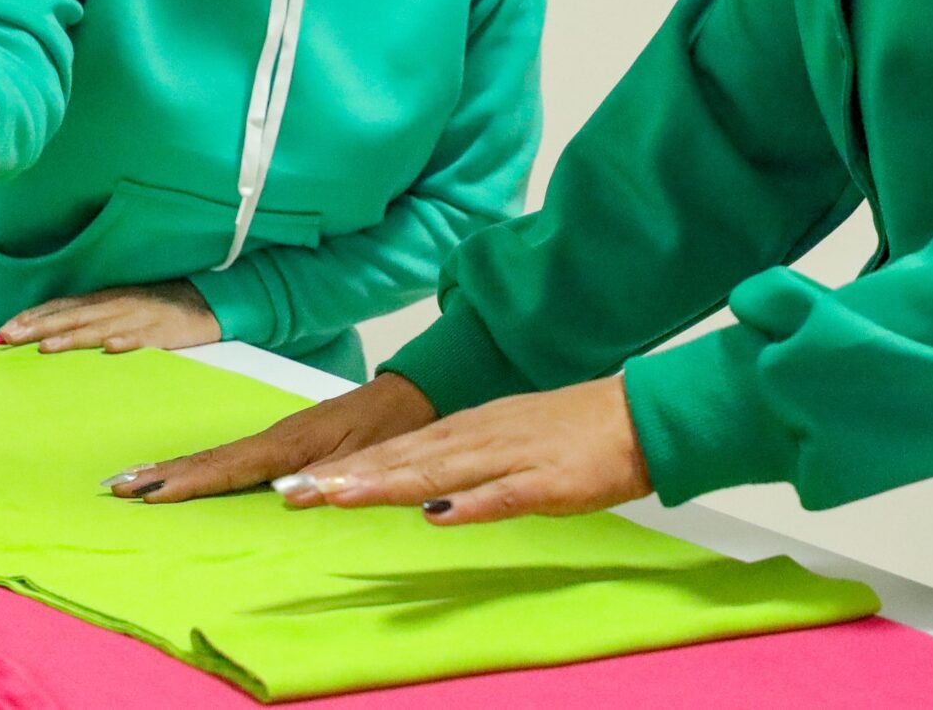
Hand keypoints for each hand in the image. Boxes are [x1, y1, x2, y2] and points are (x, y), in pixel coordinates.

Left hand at [0, 280, 219, 354]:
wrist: (206, 300)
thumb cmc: (157, 305)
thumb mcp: (119, 304)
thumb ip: (89, 315)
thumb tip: (49, 329)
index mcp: (105, 299)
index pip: (63, 306)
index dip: (34, 316)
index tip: (4, 328)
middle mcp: (117, 305)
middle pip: (73, 316)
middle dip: (40, 327)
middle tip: (9, 338)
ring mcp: (139, 318)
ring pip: (101, 328)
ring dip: (74, 337)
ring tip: (47, 348)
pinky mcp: (164, 333)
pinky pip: (144, 338)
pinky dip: (128, 341)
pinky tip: (112, 348)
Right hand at [109, 371, 437, 501]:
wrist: (410, 394)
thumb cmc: (392, 427)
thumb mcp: (369, 454)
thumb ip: (329, 477)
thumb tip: (284, 496)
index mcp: (289, 443)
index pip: (228, 467)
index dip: (187, 483)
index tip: (148, 494)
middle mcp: (274, 438)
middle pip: (208, 459)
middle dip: (161, 474)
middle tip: (114, 486)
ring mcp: (275, 438)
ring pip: (214, 456)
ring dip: (172, 469)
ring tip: (130, 479)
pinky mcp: (282, 441)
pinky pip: (230, 457)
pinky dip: (199, 466)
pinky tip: (184, 474)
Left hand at [260, 376, 651, 524]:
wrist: (637, 417)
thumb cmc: (573, 434)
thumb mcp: (507, 442)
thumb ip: (465, 463)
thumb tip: (421, 489)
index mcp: (470, 430)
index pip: (398, 450)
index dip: (348, 468)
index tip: (300, 484)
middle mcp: (480, 437)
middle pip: (405, 459)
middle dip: (348, 477)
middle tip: (294, 492)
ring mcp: (511, 457)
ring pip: (440, 472)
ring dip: (387, 484)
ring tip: (339, 497)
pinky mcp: (547, 481)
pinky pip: (503, 495)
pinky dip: (469, 505)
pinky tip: (435, 515)